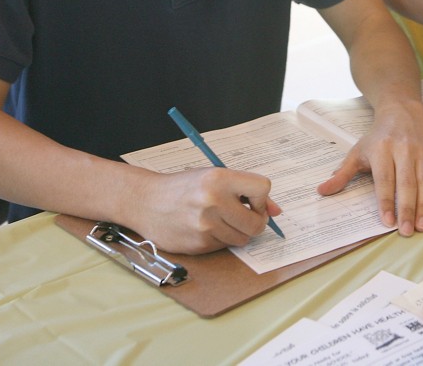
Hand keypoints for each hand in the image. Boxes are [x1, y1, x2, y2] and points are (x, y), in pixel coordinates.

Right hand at [133, 166, 279, 254]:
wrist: (145, 201)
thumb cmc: (183, 186)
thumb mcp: (214, 177)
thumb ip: (245, 190)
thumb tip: (276, 212)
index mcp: (219, 178)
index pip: (263, 188)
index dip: (260, 197)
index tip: (249, 199)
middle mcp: (213, 202)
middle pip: (257, 223)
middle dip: (254, 220)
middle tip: (241, 214)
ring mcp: (205, 226)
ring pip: (243, 238)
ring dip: (237, 231)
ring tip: (219, 219)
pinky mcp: (199, 245)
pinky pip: (225, 246)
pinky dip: (221, 239)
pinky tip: (205, 227)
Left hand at [316, 100, 422, 235]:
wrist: (403, 113)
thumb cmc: (378, 137)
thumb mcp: (357, 152)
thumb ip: (342, 174)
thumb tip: (321, 191)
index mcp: (382, 149)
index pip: (384, 179)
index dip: (386, 201)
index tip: (387, 221)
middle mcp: (404, 150)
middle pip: (406, 183)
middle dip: (406, 209)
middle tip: (406, 231)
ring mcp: (422, 152)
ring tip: (421, 227)